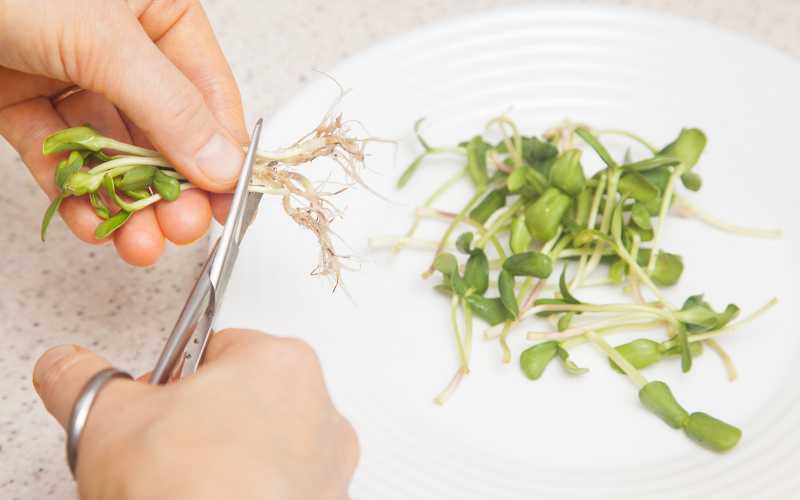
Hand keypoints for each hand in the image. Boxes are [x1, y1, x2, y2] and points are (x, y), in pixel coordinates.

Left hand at [0, 0, 246, 265]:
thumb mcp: (103, 37)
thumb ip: (168, 105)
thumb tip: (222, 163)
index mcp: (159, 14)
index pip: (208, 95)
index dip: (222, 153)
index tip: (228, 205)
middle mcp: (122, 46)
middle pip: (162, 133)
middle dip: (172, 188)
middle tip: (181, 229)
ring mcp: (71, 73)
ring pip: (112, 152)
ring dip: (127, 202)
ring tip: (139, 242)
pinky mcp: (22, 99)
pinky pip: (58, 154)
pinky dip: (74, 191)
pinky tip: (92, 222)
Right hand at [32, 329, 358, 499]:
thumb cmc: (190, 490)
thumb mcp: (109, 419)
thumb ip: (85, 379)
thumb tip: (70, 368)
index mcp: (279, 362)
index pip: (214, 349)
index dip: (171, 381)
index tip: (153, 405)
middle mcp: (319, 406)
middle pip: (244, 396)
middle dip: (202, 420)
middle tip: (165, 450)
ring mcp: (328, 461)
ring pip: (265, 444)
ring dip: (230, 458)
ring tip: (189, 484)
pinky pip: (280, 485)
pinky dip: (252, 491)